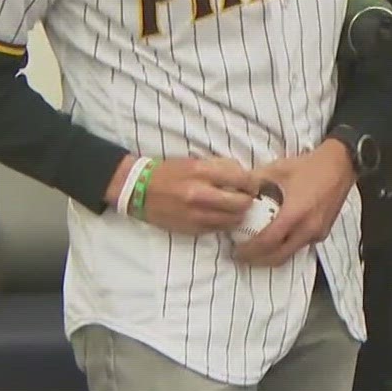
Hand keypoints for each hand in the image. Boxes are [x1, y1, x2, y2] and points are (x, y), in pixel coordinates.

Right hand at [114, 155, 256, 235]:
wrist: (139, 190)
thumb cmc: (169, 172)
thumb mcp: (195, 161)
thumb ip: (221, 168)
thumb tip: (246, 177)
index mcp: (201, 171)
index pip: (242, 179)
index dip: (252, 183)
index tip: (252, 184)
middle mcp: (200, 194)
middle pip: (242, 203)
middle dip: (248, 201)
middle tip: (246, 198)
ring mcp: (196, 214)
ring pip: (234, 220)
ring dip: (238, 214)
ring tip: (233, 208)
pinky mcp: (192, 229)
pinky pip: (219, 229)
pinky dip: (224, 223)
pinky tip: (219, 216)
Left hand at [234, 142, 357, 266]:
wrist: (340, 164)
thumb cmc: (309, 166)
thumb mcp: (278, 169)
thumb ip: (255, 182)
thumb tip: (236, 191)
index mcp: (295, 213)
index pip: (268, 242)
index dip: (250, 250)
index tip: (237, 250)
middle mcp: (307, 228)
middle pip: (279, 256)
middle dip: (259, 260)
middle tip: (243, 255)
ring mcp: (317, 232)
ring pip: (291, 253)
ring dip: (273, 255)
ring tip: (257, 249)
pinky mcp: (323, 232)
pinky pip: (301, 245)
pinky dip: (286, 247)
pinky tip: (278, 237)